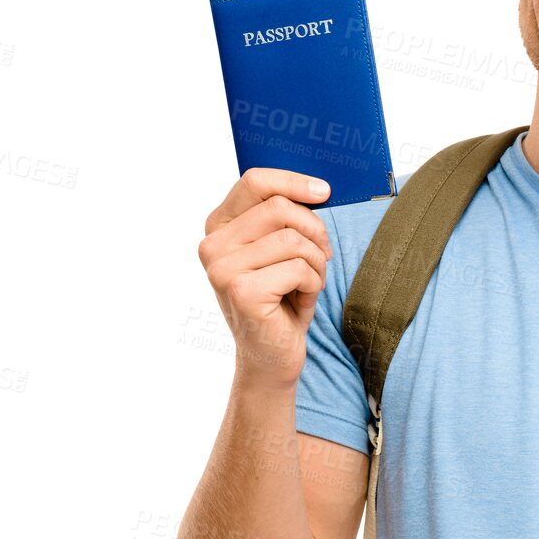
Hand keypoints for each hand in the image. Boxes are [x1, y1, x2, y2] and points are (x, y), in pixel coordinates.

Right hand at [197, 168, 334, 389]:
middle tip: (322, 257)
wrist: (272, 356)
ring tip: (308, 283)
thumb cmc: (281, 300)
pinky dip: (314, 285)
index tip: (324, 192)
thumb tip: (318, 188)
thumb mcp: (280, 251)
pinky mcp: (242, 291)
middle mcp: (213, 244)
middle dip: (315, 231)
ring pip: (294, 239)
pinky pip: (299, 268)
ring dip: (316, 263)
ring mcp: (223, 268)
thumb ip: (284, 217)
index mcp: (219, 226)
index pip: (255, 182)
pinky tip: (301, 301)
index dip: (294, 182)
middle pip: (280, 208)